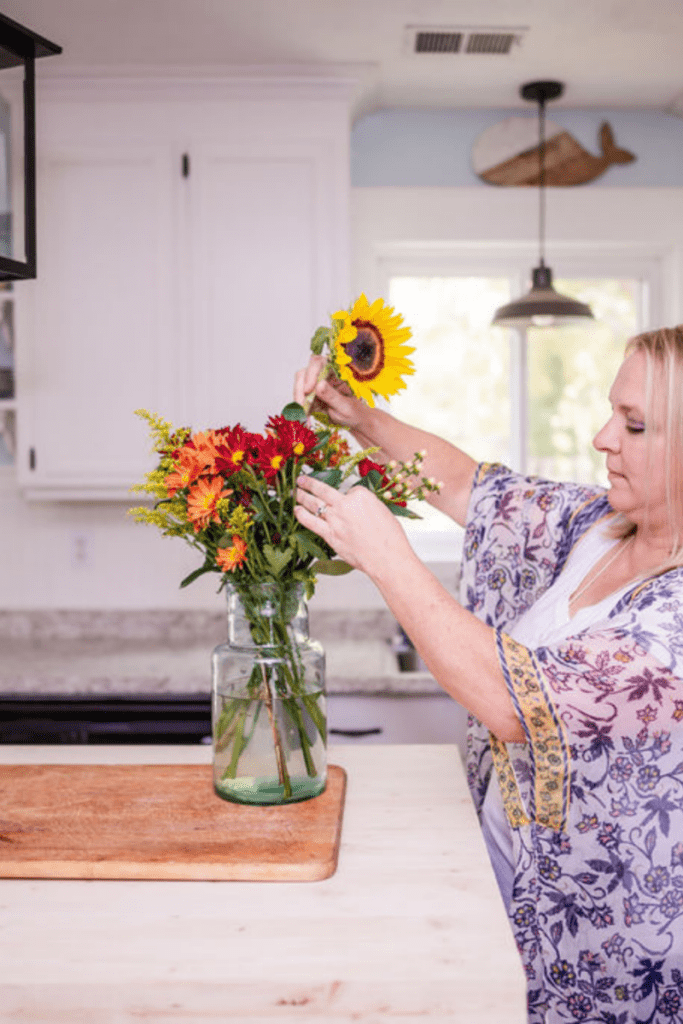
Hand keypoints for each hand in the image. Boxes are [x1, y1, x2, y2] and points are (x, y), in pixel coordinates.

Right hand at [293, 355, 365, 431]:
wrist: (355, 421)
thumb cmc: (355, 411)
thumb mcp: (345, 405)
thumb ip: (332, 396)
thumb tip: (319, 385)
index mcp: (334, 372)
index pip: (318, 363)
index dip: (310, 374)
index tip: (308, 390)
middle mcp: (322, 376)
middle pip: (304, 374)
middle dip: (299, 390)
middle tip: (301, 405)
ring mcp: (315, 387)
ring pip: (299, 388)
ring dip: (298, 402)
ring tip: (303, 417)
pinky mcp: (310, 398)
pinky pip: (300, 401)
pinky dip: (300, 411)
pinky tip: (304, 420)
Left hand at [294, 473, 411, 578]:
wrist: (387, 557)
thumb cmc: (390, 538)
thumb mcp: (383, 511)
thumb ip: (365, 507)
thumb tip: (357, 509)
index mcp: (361, 495)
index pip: (349, 490)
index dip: (348, 495)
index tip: (347, 498)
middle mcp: (345, 504)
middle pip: (323, 490)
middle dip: (309, 483)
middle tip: (301, 480)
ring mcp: (335, 519)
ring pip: (313, 504)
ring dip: (302, 496)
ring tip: (295, 491)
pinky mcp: (329, 534)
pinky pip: (311, 522)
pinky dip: (301, 515)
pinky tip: (296, 510)